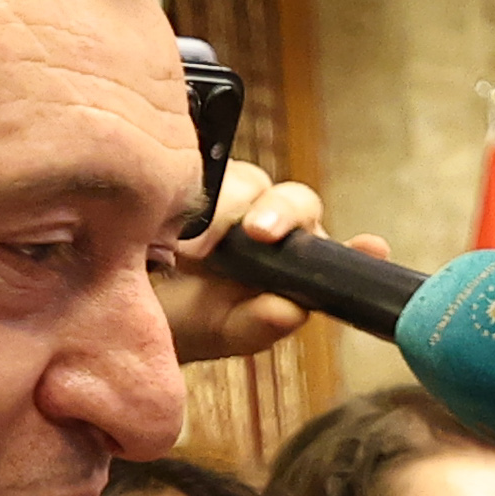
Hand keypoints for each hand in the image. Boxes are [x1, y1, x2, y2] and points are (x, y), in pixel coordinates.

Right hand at [161, 165, 389, 366]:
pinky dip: (192, 187)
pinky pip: (203, 165)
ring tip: (192, 248)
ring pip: (250, 182)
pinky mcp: (196, 175)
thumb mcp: (221, 330)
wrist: (122, 299)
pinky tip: (174, 216)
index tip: (372, 248)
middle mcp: (272, 228)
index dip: (354, 249)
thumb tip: (292, 311)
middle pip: (296, 202)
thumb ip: (260, 325)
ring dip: (227, 207)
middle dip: (280, 213)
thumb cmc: (181, 321)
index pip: (332, 250)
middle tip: (257, 234)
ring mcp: (234, 196)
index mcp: (295, 267)